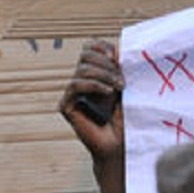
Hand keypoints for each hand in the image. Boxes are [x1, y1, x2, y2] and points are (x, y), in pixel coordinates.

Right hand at [59, 39, 123, 163]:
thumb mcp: (127, 89)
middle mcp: (81, 81)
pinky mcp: (66, 106)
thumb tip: (120, 49)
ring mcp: (72, 94)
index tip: (117, 56)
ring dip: (103, 75)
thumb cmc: (127, 119)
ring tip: (119, 87)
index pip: (90, 48)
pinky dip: (93, 85)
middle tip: (122, 79)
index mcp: (95, 73)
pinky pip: (75, 86)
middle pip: (85, 55)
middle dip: (105, 63)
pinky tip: (108, 93)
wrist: (119, 145)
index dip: (102, 47)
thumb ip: (121, 70)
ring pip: (81, 69)